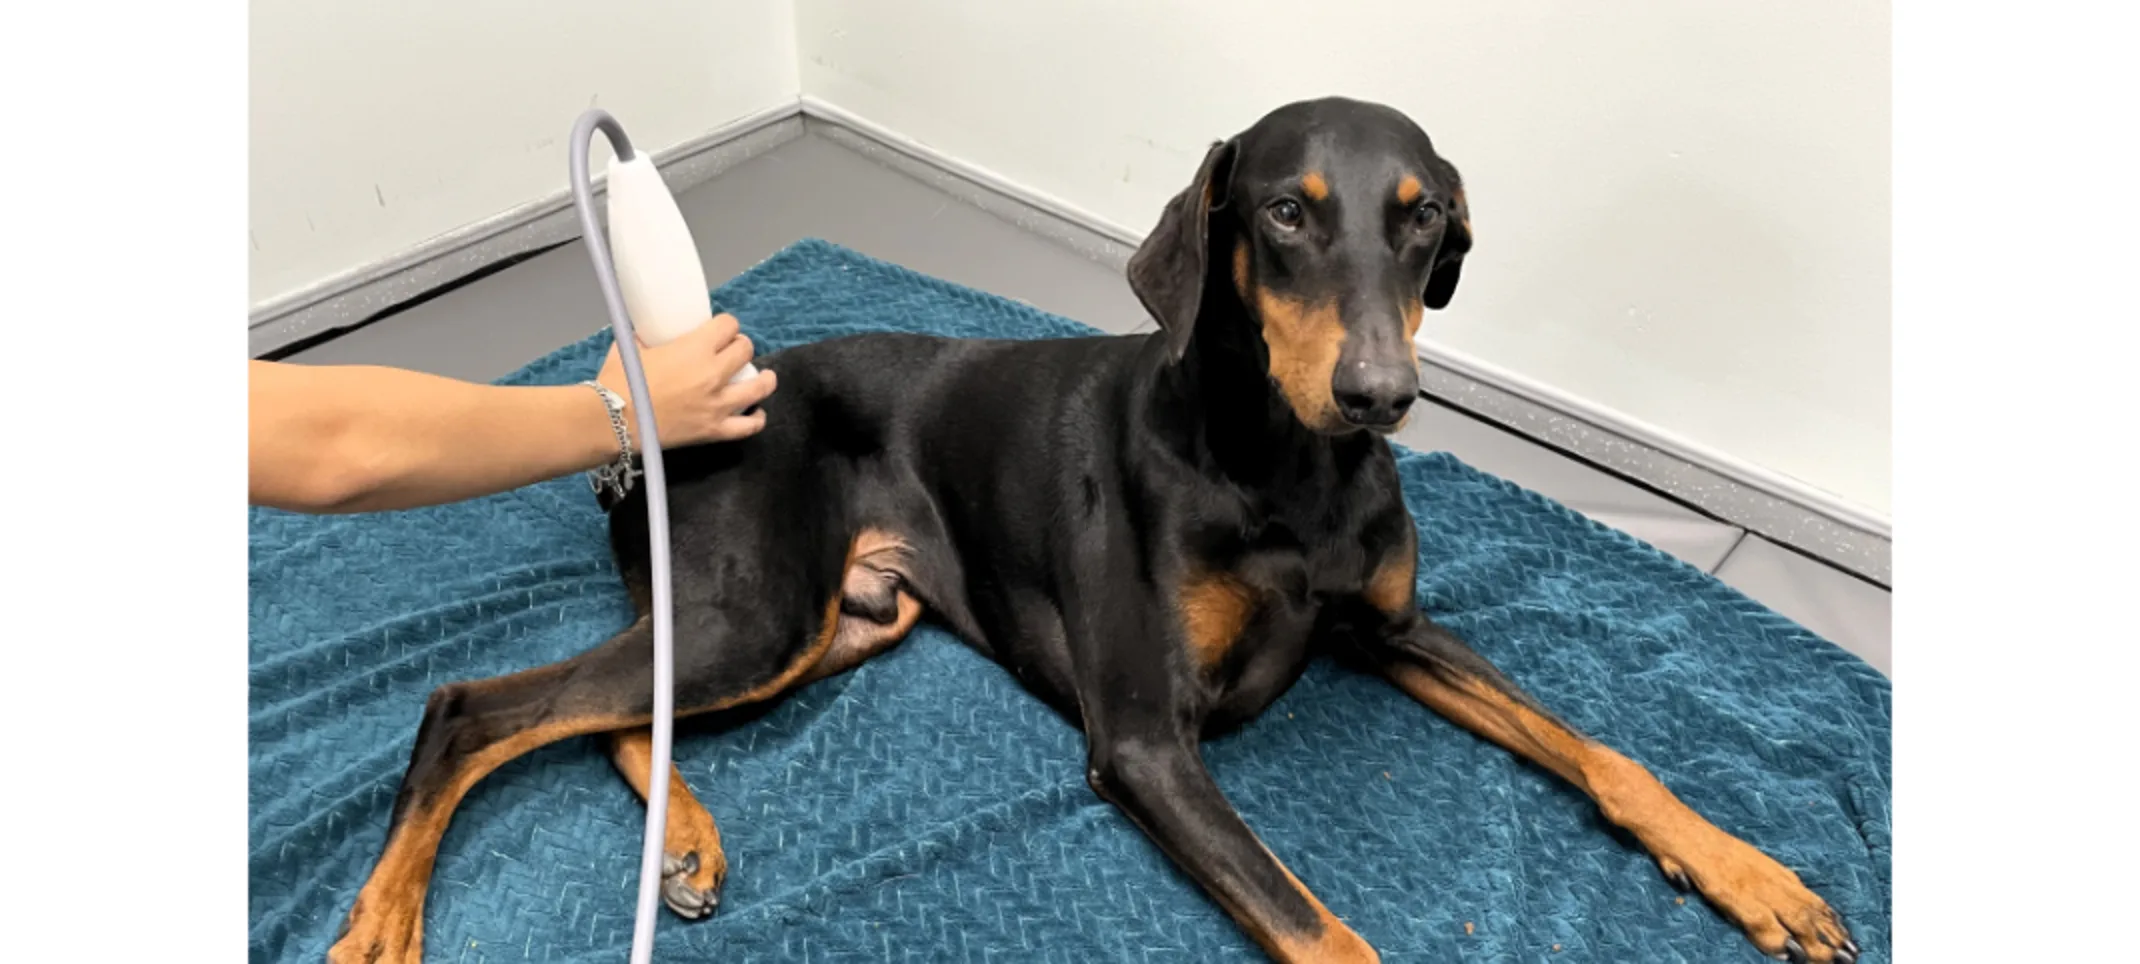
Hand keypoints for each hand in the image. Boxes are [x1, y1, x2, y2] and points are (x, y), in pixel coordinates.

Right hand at [598, 313, 777, 447]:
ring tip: (764, 376)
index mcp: (695, 348)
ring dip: (764, 379)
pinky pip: (748, 426)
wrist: (613, 420)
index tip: (723, 330)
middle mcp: (713, 373)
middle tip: (733, 351)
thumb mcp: (631, 347)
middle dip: (741, 347)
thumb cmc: (619, 382)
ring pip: (758, 387)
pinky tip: (757, 412)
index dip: (727, 326)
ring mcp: (717, 404)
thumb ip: (646, 338)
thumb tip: (647, 332)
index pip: (728, 326)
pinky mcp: (714, 430)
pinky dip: (757, 418)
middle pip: (745, 351)